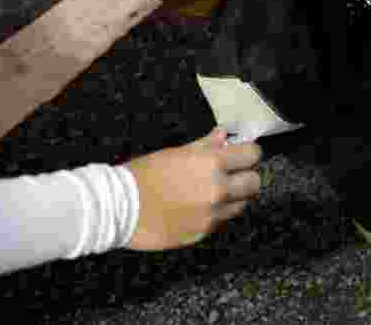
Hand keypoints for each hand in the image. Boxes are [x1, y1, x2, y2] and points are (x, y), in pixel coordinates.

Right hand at [125, 127, 261, 250]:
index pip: (252, 155)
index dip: (248, 154)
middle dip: (246, 177)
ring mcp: (211, 214)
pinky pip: (220, 221)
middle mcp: (217, 190)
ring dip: (233, 198)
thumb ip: (205, 146)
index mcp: (212, 164)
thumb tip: (223, 136)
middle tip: (233, 175)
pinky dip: (215, 214)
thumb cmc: (142, 175)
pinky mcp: (201, 233)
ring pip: (241, 205)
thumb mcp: (174, 153)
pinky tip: (197, 208)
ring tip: (213, 193)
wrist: (116, 208)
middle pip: (254, 183)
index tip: (243, 155)